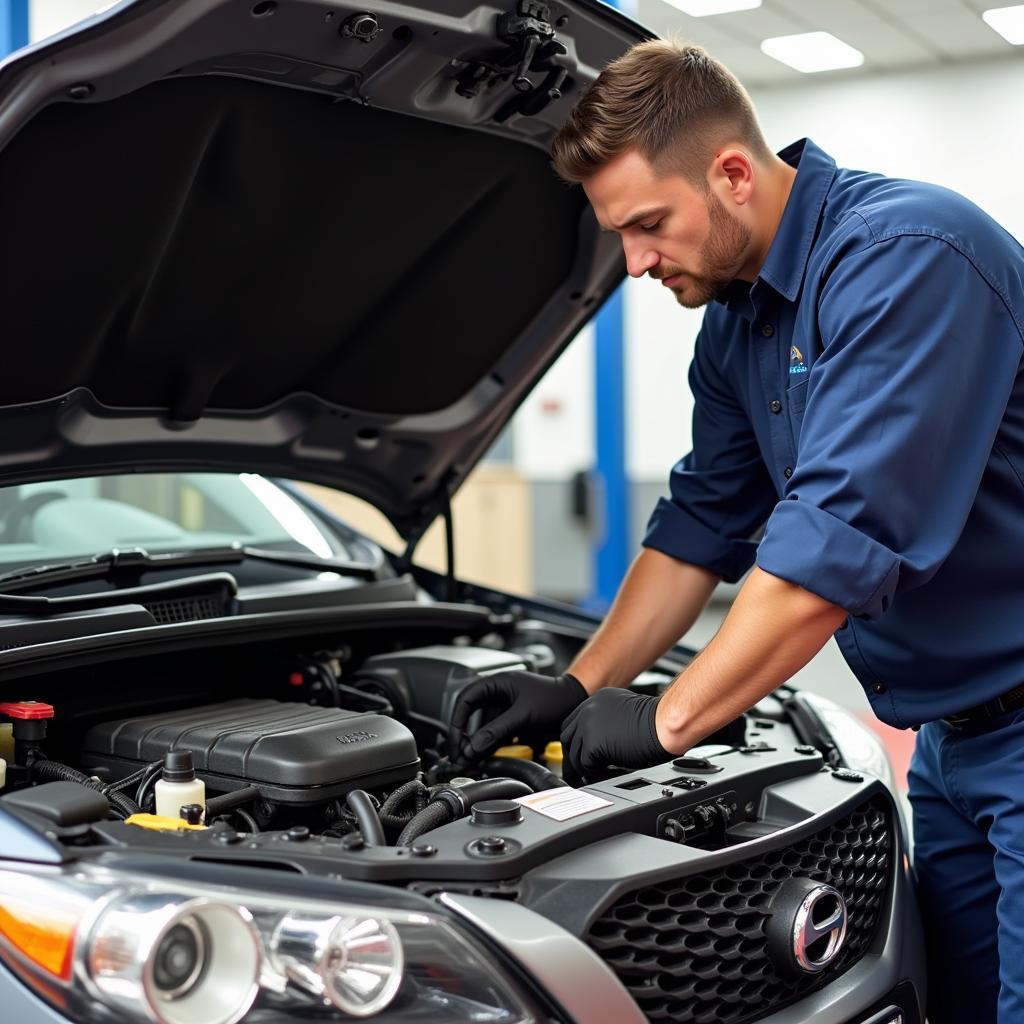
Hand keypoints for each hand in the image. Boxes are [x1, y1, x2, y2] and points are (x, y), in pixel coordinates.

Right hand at [449, 670, 586, 761]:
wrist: (576, 704)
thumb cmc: (554, 699)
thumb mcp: (523, 715)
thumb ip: (497, 730)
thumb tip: (473, 747)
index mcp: (497, 683)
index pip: (466, 699)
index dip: (458, 720)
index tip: (457, 740)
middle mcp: (497, 694)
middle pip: (471, 715)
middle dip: (464, 736)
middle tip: (459, 755)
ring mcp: (504, 708)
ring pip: (482, 727)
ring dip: (474, 744)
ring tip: (468, 762)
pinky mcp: (512, 721)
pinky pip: (494, 734)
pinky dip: (487, 746)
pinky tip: (482, 758)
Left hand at [561, 688, 671, 781]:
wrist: (663, 724)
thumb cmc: (656, 721)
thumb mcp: (625, 713)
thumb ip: (609, 721)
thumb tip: (604, 740)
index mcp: (597, 701)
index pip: (574, 723)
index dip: (577, 741)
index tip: (579, 753)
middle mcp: (589, 710)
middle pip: (568, 737)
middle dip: (573, 755)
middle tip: (579, 771)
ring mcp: (588, 725)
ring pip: (574, 752)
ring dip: (582, 767)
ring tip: (590, 778)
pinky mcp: (593, 743)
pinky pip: (585, 764)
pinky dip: (591, 773)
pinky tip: (599, 778)